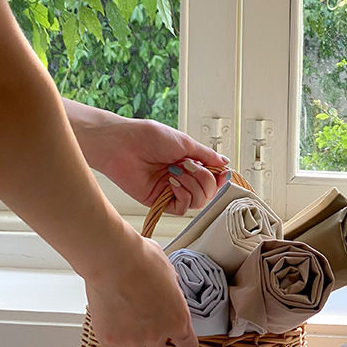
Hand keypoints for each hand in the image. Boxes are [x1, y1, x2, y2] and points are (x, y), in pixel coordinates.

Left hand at [64, 99, 229, 214]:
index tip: (222, 174)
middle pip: (208, 192)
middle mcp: (182, 177)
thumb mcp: (184, 142)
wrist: (121, 145)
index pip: (212, 178)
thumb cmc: (147, 137)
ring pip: (198, 202)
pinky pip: (182, 209)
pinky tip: (173, 183)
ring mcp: (171, 190)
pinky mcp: (160, 201)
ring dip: (194, 187)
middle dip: (205, 180)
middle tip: (191, 167)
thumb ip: (206, 155)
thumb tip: (224, 162)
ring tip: (179, 173)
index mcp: (188, 162)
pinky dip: (183, 196)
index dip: (219, 178)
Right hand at [83, 230, 198, 346]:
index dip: (184, 345)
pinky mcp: (110, 338)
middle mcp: (157, 334)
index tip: (179, 343)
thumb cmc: (142, 260)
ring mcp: (132, 339)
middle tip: (144, 327)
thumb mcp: (170, 274)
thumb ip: (172, 290)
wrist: (114, 260)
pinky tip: (109, 322)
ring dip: (131, 345)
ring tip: (126, 327)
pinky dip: (110, 338)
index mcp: (178, 319)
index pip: (188, 346)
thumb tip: (168, 290)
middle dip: (152, 342)